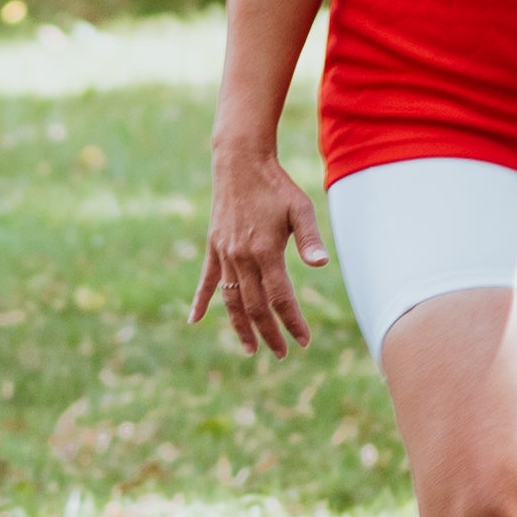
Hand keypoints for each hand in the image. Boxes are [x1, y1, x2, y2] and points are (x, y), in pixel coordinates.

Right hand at [188, 137, 330, 357]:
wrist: (240, 163)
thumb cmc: (276, 185)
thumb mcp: (300, 208)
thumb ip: (309, 239)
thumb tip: (321, 265)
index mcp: (265, 250)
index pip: (280, 297)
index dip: (292, 321)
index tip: (304, 340)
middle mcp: (242, 256)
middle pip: (255, 306)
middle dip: (269, 333)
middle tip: (282, 353)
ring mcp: (224, 253)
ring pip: (231, 299)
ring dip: (240, 327)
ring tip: (250, 349)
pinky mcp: (214, 247)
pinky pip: (207, 280)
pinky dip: (201, 301)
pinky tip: (194, 320)